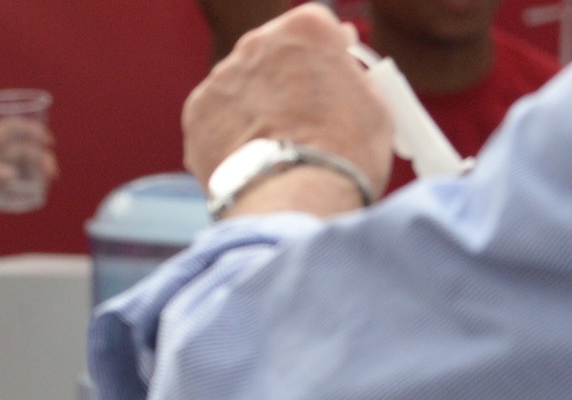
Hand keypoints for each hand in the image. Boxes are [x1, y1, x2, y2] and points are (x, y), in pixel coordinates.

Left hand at [0, 119, 59, 235]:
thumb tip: (12, 176)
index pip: (12, 129)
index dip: (32, 130)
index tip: (49, 142)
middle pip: (22, 151)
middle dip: (40, 158)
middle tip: (51, 175)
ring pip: (20, 170)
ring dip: (36, 175)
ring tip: (46, 187)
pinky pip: (12, 190)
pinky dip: (26, 192)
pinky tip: (34, 199)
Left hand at [183, 3, 391, 197]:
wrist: (295, 200)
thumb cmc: (345, 155)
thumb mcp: (374, 106)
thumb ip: (350, 77)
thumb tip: (338, 70)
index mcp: (306, 28)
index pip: (313, 28)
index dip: (322, 56)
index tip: (328, 81)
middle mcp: (257, 41)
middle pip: (272, 54)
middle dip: (284, 80)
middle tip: (300, 121)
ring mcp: (222, 75)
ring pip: (241, 86)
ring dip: (255, 108)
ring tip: (274, 151)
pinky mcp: (197, 112)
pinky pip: (216, 117)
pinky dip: (229, 136)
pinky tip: (250, 162)